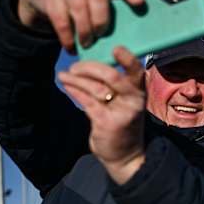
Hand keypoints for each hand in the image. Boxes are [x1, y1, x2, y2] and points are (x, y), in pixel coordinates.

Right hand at [18, 0, 143, 52]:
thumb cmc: (81, 13)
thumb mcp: (95, 14)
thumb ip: (109, 25)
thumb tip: (125, 50)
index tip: (140, 3)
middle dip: (101, 18)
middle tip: (100, 34)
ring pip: (79, 5)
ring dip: (84, 29)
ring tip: (86, 44)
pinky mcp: (52, 0)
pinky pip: (60, 19)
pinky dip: (67, 37)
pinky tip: (71, 48)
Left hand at [58, 46, 146, 183]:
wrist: (126, 155)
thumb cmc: (123, 123)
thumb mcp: (126, 102)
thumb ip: (115, 85)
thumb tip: (91, 63)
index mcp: (139, 92)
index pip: (136, 71)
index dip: (128, 59)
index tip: (116, 48)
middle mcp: (133, 101)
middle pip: (112, 76)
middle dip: (90, 67)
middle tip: (75, 66)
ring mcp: (120, 112)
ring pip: (95, 88)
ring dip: (76, 79)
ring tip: (64, 74)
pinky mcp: (106, 122)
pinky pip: (86, 101)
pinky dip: (74, 90)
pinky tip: (66, 84)